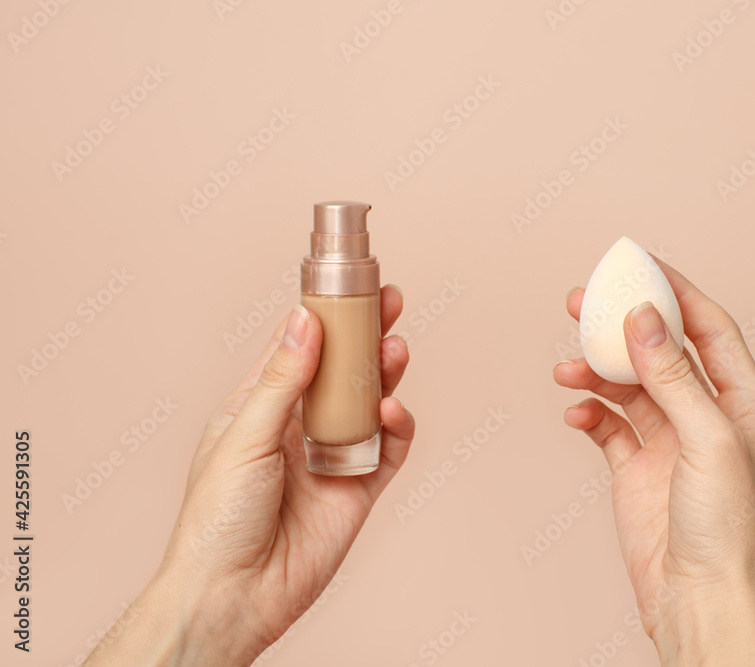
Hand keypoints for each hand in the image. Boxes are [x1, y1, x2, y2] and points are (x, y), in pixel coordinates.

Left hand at [86, 285, 414, 665]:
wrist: (235, 594)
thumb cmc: (217, 520)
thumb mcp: (244, 437)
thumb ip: (282, 380)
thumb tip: (305, 322)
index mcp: (260, 407)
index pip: (296, 349)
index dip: (324, 316)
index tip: (348, 284)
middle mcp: (299, 426)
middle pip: (342, 369)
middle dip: (367, 336)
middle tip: (391, 304)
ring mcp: (332, 455)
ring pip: (369, 402)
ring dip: (385, 374)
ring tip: (396, 349)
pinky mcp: (360, 487)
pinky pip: (390, 449)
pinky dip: (397, 427)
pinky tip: (391, 412)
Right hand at [554, 262, 754, 665]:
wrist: (697, 601)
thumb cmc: (725, 529)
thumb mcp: (706, 439)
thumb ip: (673, 375)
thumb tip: (642, 317)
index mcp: (742, 404)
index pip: (709, 330)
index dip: (675, 293)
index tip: (638, 265)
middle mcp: (706, 417)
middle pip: (660, 352)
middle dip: (621, 326)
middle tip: (581, 302)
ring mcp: (669, 443)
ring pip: (627, 387)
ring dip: (596, 373)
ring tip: (567, 368)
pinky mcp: (636, 470)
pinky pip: (607, 427)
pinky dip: (589, 414)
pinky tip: (576, 414)